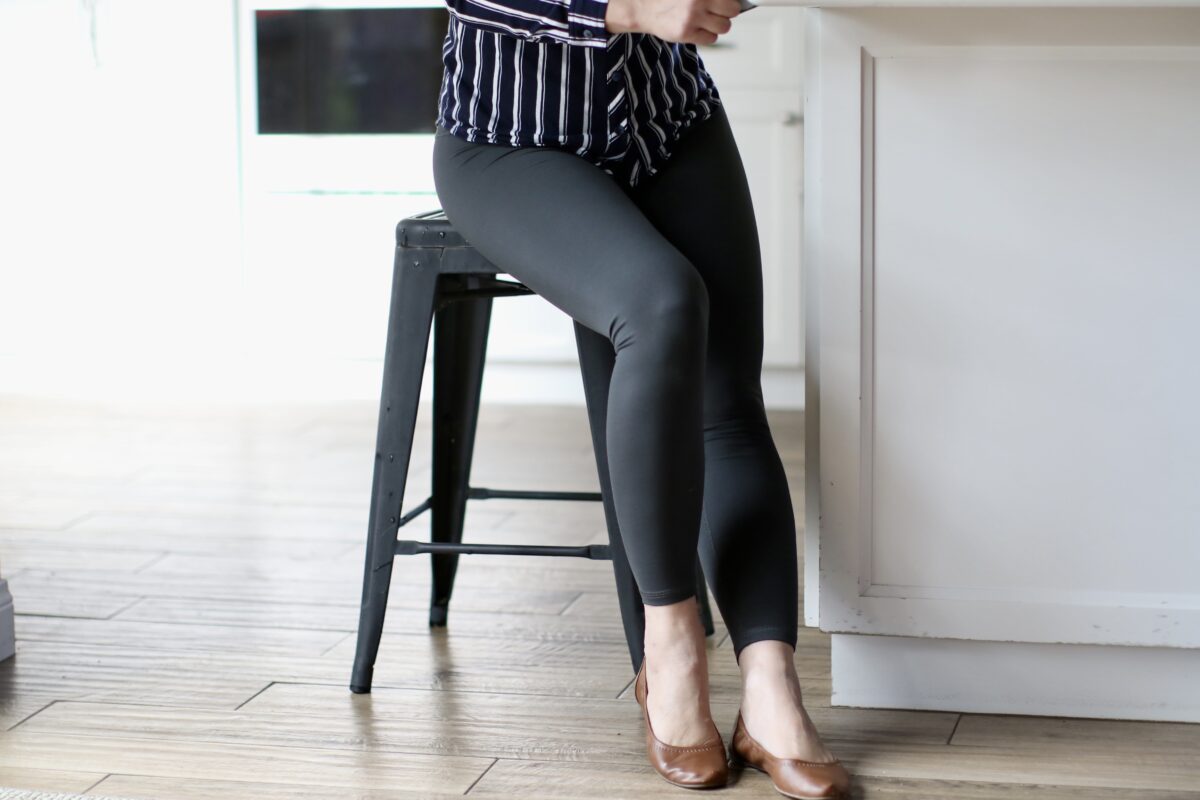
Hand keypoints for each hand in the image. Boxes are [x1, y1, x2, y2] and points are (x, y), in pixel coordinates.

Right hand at [605, 0, 740, 45]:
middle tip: (716, 11)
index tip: (726, 3)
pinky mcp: (686, 33)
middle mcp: (698, 0)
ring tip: (706, 20)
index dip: (730, 0)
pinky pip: (711, 38)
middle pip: (733, 10)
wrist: (643, 7)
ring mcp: (692, 17)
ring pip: (724, 26)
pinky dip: (708, 35)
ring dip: (718, 25)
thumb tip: (734, 2)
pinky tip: (698, 29)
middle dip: (727, 12)